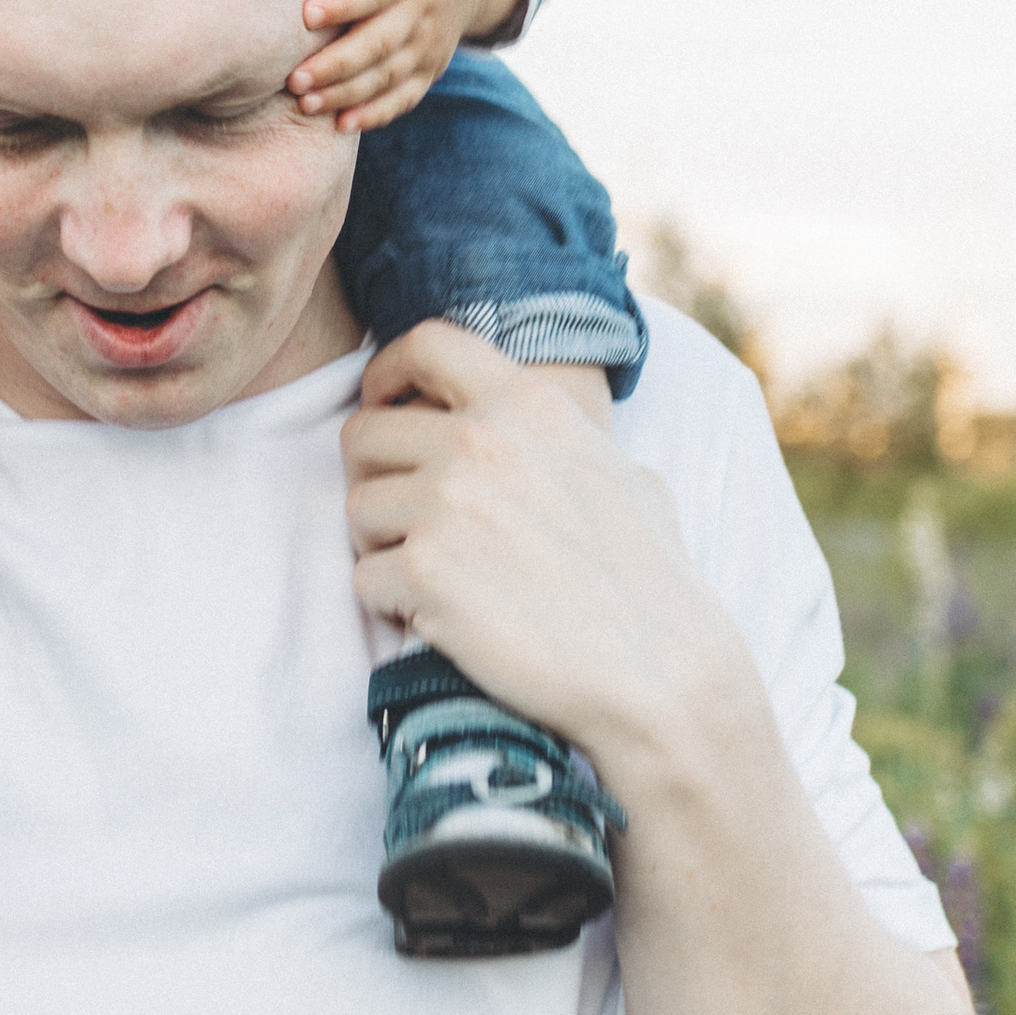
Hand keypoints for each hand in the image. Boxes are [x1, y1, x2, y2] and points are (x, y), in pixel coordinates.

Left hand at [291, 0, 525, 130]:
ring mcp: (426, 46)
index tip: (306, 14)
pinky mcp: (426, 72)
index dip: (345, 3)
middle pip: (379, 43)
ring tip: (306, 102)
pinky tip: (342, 123)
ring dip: (348, 93)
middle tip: (295, 79)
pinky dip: (376, 113)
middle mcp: (420, 11)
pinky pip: (403, 98)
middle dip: (338, 63)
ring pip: (387, 76)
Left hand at [341, 323, 699, 773]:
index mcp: (529, 404)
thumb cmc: (651, 581)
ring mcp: (447, 502)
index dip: (388, 375)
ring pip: (358, 509)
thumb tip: (536, 432)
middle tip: (405, 521)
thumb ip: (561, 439)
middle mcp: (481, 438)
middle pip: (365, 434)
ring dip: (383, 546)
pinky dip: (393, 605)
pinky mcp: (424, 571)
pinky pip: (365, 579)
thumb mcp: (622, 473)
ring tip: (434, 579)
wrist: (657, 670)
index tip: (384, 407)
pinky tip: (438, 619)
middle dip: (375, 479)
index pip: (425, 344)